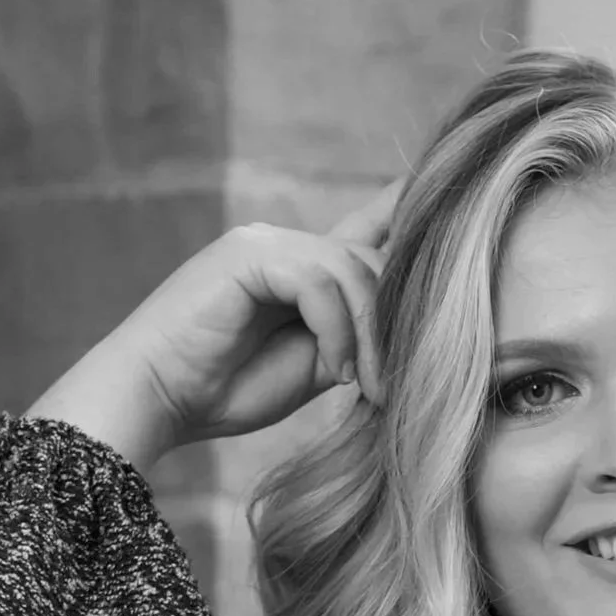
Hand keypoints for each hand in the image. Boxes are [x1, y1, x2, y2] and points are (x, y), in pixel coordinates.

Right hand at [27, 179, 403, 469]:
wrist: (153, 402)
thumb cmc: (222, 391)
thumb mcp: (312, 364)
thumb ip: (353, 336)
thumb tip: (412, 329)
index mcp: (300, 265)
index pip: (369, 229)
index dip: (412, 215)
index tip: (463, 214)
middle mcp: (283, 242)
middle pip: (374, 260)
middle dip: (393, 323)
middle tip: (386, 387)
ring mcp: (263, 242)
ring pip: (354, 271)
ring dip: (368, 336)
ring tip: (359, 388)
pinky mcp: (246, 253)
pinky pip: (320, 280)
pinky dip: (336, 330)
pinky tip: (330, 372)